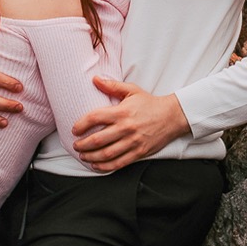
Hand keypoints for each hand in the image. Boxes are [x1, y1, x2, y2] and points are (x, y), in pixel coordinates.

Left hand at [72, 76, 188, 170]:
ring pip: (107, 153)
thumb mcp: (132, 90)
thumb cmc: (150, 103)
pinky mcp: (139, 152)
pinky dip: (105, 166)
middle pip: (98, 139)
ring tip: (83, 155)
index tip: (74, 129)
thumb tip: (94, 79)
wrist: (172, 116)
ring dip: (91, 156)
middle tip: (76, 145)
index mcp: (122, 112)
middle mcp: (126, 128)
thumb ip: (112, 86)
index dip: (81, 124)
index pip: (95, 118)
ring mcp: (133, 142)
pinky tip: (96, 165)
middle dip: (83, 144)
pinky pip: (119, 162)